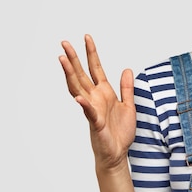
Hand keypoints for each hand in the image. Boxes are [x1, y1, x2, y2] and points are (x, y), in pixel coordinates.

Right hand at [59, 34, 135, 169]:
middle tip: (64, 43)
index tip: (86, 37)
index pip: (95, 68)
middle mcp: (95, 98)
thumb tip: (127, 69)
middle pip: (81, 74)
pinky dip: (84, 106)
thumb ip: (127, 88)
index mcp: (103, 93)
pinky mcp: (96, 123)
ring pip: (78, 89)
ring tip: (62, 60)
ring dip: (70, 75)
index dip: (91, 53)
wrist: (118, 153)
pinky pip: (89, 113)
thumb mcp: (129, 105)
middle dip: (74, 58)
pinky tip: (79, 99)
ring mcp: (92, 110)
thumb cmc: (120, 132)